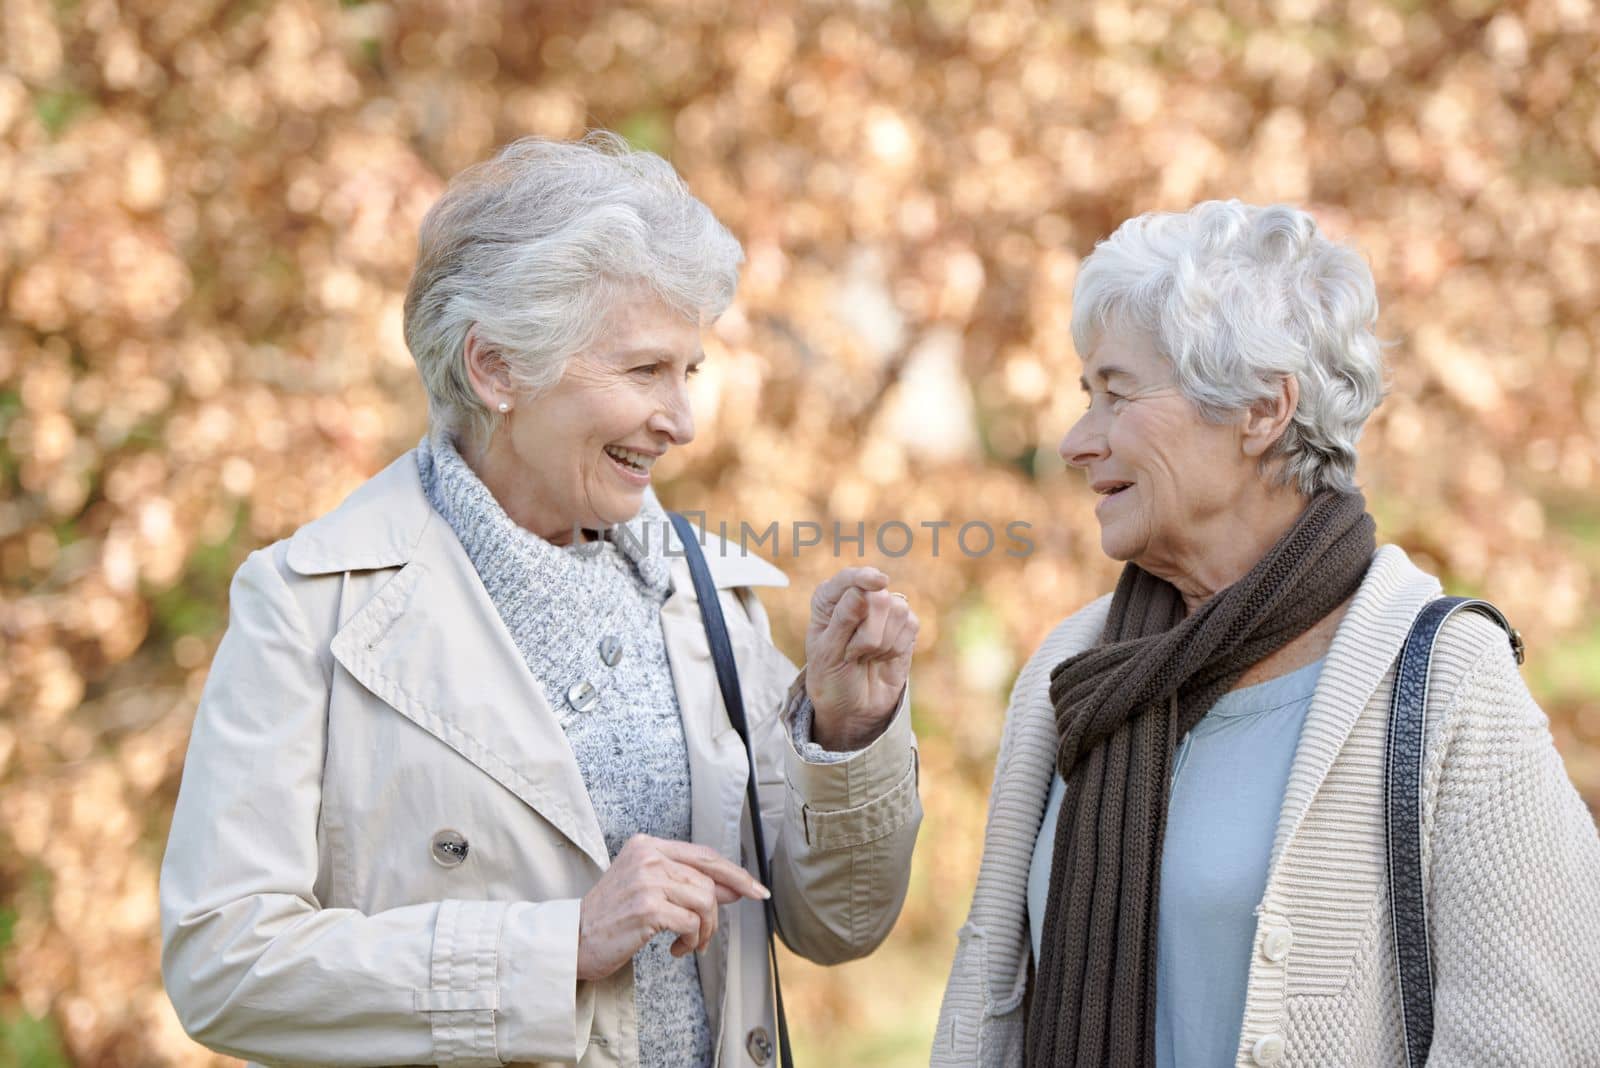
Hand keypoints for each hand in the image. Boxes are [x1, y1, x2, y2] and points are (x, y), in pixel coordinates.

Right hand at [576, 835, 768, 980]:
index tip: (757, 890)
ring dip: (703, 931)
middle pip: (708, 881)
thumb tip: (733, 887)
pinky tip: (676, 949)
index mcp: (648, 845)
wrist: (573, 939)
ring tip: (688, 943)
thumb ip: (686, 883)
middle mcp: (648, 856)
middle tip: (708, 936)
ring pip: (705, 902)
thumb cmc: (610, 917)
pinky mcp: (647, 907)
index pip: (704, 855)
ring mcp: (647, 880)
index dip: (735, 873)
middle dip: (717, 913)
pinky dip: (691, 941)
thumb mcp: (647, 888)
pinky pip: (691, 923)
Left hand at [804, 567, 918, 750]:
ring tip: (865, 657)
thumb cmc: (831, 678)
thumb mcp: (827, 654)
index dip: (864, 578)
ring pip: (898, 610)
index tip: (879, 583)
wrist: (852, 708)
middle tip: (852, 653)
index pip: (848, 579)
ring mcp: (883, 610)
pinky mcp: (904, 624)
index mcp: (829, 599)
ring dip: (881, 644)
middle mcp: (857, 597)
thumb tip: (862, 592)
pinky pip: (911, 624)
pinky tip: (882, 658)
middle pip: (878, 598)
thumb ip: (842, 621)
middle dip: (869, 634)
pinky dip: (896, 648)